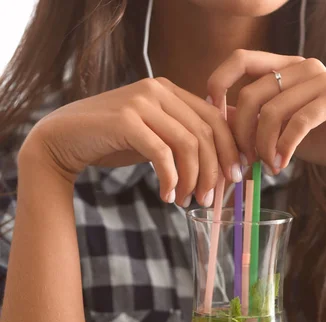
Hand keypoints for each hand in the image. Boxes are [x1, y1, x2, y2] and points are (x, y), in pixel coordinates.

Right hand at [22, 78, 240, 206]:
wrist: (65, 139)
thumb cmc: (113, 141)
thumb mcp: (155, 136)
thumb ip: (183, 138)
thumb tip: (224, 158)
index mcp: (170, 90)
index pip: (215, 119)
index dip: (230, 150)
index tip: (234, 179)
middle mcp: (158, 89)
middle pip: (206, 133)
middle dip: (214, 170)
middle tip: (210, 199)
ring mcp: (141, 102)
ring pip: (187, 144)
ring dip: (193, 179)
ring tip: (188, 202)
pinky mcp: (125, 120)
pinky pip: (162, 153)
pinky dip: (170, 179)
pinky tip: (167, 196)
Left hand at [208, 50, 325, 185]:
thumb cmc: (317, 140)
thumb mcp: (276, 128)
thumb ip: (250, 119)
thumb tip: (215, 117)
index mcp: (283, 67)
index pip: (240, 59)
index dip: (219, 84)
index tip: (215, 118)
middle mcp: (301, 66)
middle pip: (250, 94)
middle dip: (240, 134)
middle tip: (245, 161)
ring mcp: (320, 78)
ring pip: (271, 111)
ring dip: (263, 147)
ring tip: (268, 167)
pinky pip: (298, 122)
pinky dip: (284, 148)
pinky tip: (281, 164)